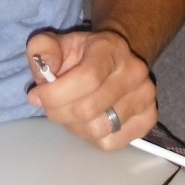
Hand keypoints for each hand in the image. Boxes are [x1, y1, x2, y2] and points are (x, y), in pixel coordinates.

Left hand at [25, 27, 157, 148]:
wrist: (116, 58)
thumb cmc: (83, 54)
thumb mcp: (57, 42)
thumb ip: (42, 48)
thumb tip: (44, 72)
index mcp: (111, 47)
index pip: (87, 77)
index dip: (56, 93)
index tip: (35, 96)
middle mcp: (134, 72)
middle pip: (89, 108)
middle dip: (59, 112)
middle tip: (49, 107)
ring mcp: (145, 96)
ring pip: (98, 129)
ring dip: (74, 126)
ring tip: (70, 112)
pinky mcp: (148, 118)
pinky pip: (111, 143)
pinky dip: (92, 137)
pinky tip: (88, 121)